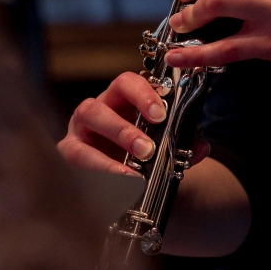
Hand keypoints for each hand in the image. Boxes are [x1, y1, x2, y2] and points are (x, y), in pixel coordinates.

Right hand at [58, 69, 209, 173]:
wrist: (123, 180)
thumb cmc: (140, 153)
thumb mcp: (163, 147)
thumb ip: (182, 146)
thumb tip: (202, 147)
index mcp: (120, 100)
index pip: (125, 83)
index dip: (141, 95)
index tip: (160, 116)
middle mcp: (95, 111)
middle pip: (95, 108)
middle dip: (122, 130)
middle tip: (146, 150)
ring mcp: (77, 133)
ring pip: (81, 137)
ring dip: (105, 160)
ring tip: (131, 174)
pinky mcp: (68, 155)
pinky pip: (75, 160)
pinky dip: (97, 173)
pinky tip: (117, 187)